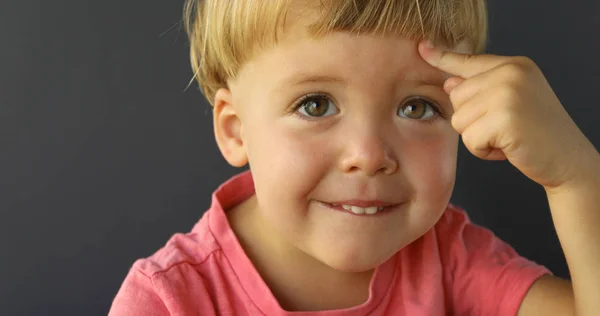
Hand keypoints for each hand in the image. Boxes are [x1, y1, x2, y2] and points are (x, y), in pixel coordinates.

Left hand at [417, 40, 599, 190]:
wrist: (567, 160)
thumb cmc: (538, 134)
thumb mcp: (511, 102)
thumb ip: (481, 89)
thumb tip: (449, 83)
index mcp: (513, 65)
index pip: (468, 60)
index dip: (441, 56)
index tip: (422, 48)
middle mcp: (510, 73)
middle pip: (456, 98)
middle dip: (473, 121)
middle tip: (505, 128)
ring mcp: (507, 93)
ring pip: (459, 120)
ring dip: (478, 138)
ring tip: (507, 137)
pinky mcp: (504, 118)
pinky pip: (470, 139)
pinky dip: (484, 151)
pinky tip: (508, 148)